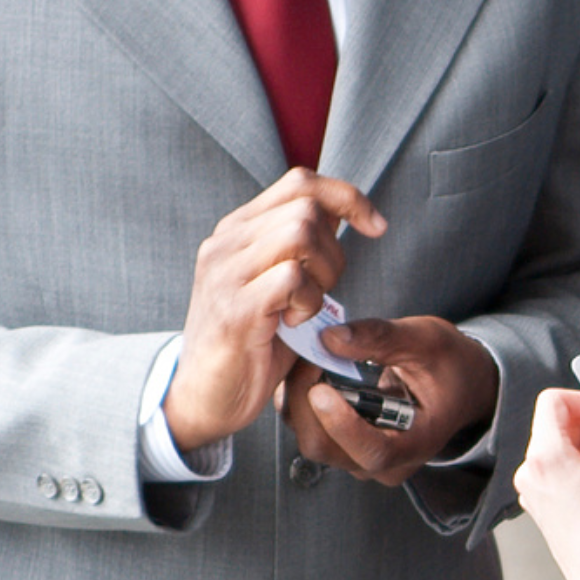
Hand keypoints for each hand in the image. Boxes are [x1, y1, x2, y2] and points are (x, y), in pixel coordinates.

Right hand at [171, 171, 377, 450]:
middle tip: (323, 291)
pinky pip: (292, 277)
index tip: (375, 227)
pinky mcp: (234, 308)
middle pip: (307, 208)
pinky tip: (295, 323)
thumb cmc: (250, 343)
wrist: (203, 396)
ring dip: (323, 274)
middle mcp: (226, 243)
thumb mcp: (277, 283)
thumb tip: (345, 214)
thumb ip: (302, 248)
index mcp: (238, 231)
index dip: (347, 197)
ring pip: (300, 233)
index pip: (300, 183)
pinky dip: (310, 301)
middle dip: (336, 251)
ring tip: (306, 306)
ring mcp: (225, 273)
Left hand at [285, 312, 500, 487]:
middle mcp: (385, 462)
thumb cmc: (451, 365)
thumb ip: (382, 337)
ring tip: (309, 359)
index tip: (321, 390)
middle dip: (307, 401)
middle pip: (327, 447)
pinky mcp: (343, 445)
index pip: (374, 452)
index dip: (342, 426)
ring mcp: (360, 457)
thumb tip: (330, 337)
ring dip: (300, 399)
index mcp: (417, 444)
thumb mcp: (427, 340)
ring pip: (311, 439)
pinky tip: (309, 371)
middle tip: (307, 357)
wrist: (459, 383)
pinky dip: (300, 400)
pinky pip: (308, 429)